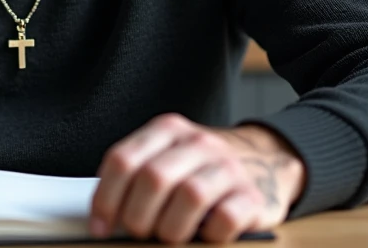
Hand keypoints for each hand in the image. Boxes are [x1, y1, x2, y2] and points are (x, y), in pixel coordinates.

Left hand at [90, 114, 305, 243]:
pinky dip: (208, 235)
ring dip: (170, 229)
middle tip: (137, 233)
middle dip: (137, 216)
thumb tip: (104, 219)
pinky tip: (203, 235)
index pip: (123, 160)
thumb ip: (138, 177)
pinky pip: (225, 219)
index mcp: (168, 130)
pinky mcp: (253, 196)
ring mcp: (228, 167)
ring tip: (169, 237)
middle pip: (152, 178)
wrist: (267, 160)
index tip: (100, 226)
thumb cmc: (202, 169)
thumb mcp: (168, 158)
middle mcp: (198, 142)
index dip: (106, 198)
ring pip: (189, 196)